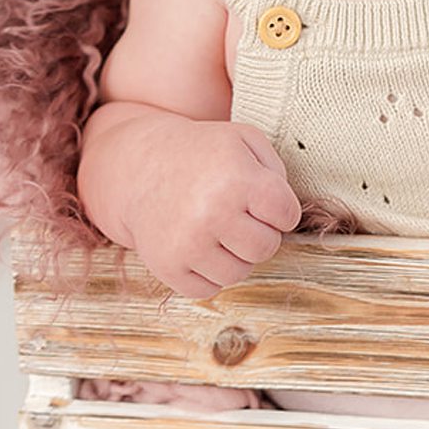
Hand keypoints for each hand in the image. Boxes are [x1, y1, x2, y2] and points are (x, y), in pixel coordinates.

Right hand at [124, 118, 304, 298]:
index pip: (287, 215)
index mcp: (237, 179)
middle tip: (239, 216)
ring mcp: (187, 244)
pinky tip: (198, 244)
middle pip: (266, 248)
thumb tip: (284, 216)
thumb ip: (277, 171)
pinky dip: (208, 271)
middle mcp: (211, 214)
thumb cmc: (203, 154)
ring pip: (239, 273)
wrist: (141, 165)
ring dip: (235, 255)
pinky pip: (209, 288)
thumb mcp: (244, 140)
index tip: (262, 201)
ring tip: (217, 229)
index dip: (281, 209)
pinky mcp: (167, 266)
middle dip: (259, 233)